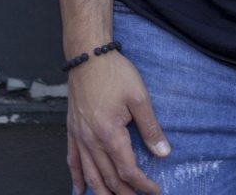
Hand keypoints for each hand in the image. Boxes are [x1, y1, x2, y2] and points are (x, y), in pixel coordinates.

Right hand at [66, 52, 170, 194]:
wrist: (88, 56)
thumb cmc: (114, 73)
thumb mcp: (139, 97)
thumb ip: (150, 127)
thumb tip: (163, 152)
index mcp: (110, 134)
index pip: (127, 170)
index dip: (142, 184)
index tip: (154, 191)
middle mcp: (91, 141)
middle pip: (108, 178)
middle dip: (124, 193)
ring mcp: (79, 137)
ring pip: (90, 175)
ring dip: (102, 192)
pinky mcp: (72, 130)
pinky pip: (72, 160)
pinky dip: (77, 178)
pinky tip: (81, 189)